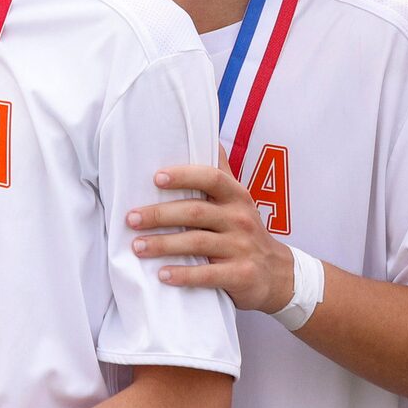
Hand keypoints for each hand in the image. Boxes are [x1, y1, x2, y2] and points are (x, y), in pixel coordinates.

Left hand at [126, 162, 291, 313]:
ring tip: (137, 247)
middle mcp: (240, 218)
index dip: (184, 176)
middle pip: (195, 212)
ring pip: (197, 243)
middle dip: (160, 214)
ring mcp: (242, 247)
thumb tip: (203, 132)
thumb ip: (218, 171)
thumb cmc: (244, 230)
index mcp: (236, 196)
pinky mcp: (242, 274)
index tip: (156, 178)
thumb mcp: (238, 199)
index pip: (212, 177)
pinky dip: (184, 275)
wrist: (277, 273)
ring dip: (164, 245)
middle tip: (130, 218)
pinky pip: (208, 274)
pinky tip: (162, 275)